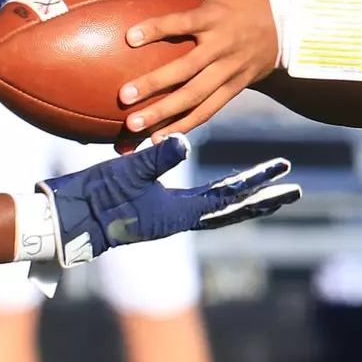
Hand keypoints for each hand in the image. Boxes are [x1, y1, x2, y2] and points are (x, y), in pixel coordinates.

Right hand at [37, 133, 298, 264]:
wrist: (67, 221)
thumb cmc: (95, 196)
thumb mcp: (127, 171)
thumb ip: (157, 156)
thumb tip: (185, 141)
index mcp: (179, 212)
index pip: (230, 195)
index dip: (259, 181)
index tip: (285, 169)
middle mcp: (180, 219)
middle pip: (233, 208)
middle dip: (263, 198)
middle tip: (294, 190)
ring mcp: (170, 218)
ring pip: (218, 209)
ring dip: (244, 200)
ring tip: (266, 192)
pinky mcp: (158, 214)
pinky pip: (199, 205)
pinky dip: (217, 197)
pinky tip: (220, 191)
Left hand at [117, 0, 280, 136]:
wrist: (290, 21)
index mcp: (216, 16)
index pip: (183, 23)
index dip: (157, 29)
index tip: (130, 38)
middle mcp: (223, 47)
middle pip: (187, 70)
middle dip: (155, 85)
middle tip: (124, 96)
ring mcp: (230, 71)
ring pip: (196, 97)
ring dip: (165, 113)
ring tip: (135, 125)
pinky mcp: (236, 87)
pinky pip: (209, 109)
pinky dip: (186, 125)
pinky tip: (161, 138)